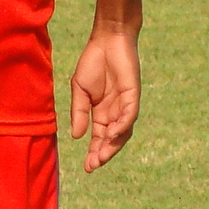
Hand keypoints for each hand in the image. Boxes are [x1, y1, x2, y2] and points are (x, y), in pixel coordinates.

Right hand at [70, 25, 139, 172]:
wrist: (107, 40)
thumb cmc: (93, 62)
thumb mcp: (79, 91)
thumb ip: (79, 113)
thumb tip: (76, 136)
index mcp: (101, 112)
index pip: (99, 137)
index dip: (93, 152)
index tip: (87, 167)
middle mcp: (115, 112)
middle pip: (112, 139)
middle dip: (103, 153)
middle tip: (93, 166)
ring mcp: (125, 104)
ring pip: (123, 131)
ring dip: (113, 145)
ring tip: (102, 156)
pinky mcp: (133, 95)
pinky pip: (130, 115)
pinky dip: (122, 126)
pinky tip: (111, 135)